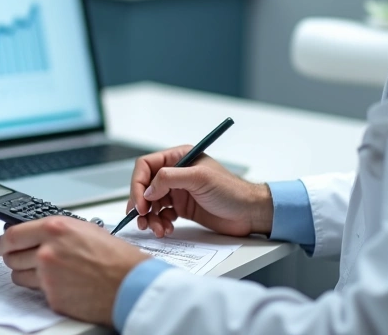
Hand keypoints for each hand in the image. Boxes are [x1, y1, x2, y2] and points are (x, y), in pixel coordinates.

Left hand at [0, 216, 149, 325]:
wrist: (131, 285)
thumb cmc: (116, 258)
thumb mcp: (86, 230)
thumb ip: (57, 231)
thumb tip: (37, 234)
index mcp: (54, 229)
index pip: (11, 234)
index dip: (3, 241)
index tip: (1, 244)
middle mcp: (47, 251)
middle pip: (10, 256)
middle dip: (14, 257)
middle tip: (21, 258)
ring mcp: (47, 276)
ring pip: (19, 276)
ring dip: (26, 274)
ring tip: (46, 272)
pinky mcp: (52, 297)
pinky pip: (36, 292)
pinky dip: (44, 289)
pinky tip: (61, 284)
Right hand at [128, 145, 272, 237]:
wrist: (249, 213)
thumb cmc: (232, 191)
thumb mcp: (200, 178)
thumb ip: (170, 178)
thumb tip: (147, 190)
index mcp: (179, 158)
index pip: (146, 166)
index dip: (138, 184)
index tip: (141, 203)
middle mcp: (176, 173)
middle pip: (145, 186)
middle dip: (141, 204)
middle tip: (142, 219)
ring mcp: (178, 191)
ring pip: (151, 203)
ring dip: (150, 217)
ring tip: (156, 229)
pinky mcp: (181, 208)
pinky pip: (161, 215)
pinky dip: (159, 223)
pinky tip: (167, 229)